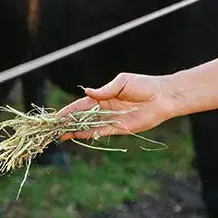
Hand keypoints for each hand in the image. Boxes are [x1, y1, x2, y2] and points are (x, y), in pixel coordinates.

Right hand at [56, 72, 178, 139]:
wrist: (164, 97)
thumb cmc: (145, 85)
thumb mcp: (122, 82)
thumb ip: (105, 89)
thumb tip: (87, 92)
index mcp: (104, 96)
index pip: (81, 105)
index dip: (68, 110)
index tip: (56, 115)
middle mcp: (105, 109)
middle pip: (82, 117)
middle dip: (68, 122)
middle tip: (54, 128)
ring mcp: (112, 119)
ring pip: (89, 126)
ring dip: (75, 130)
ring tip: (61, 135)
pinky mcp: (120, 128)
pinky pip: (101, 132)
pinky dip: (90, 134)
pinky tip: (78, 136)